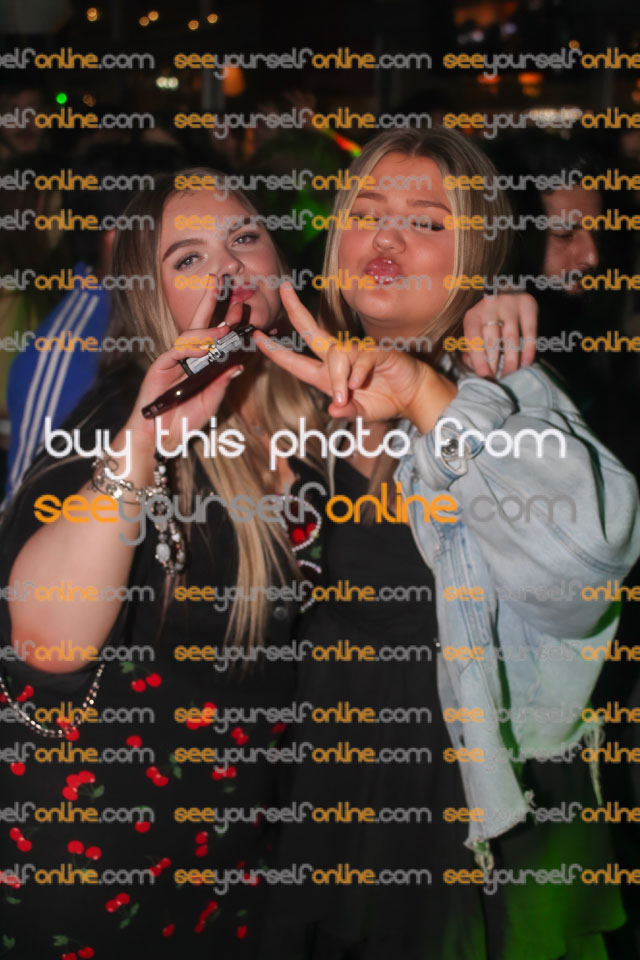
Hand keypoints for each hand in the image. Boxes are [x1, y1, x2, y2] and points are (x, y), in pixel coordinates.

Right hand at [126, 278, 245, 453]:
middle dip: (210, 302)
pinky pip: (175, 352)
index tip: (242, 309)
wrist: (161, 438)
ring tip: (224, 328)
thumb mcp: (211, 401)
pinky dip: (189, 349)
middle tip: (221, 281)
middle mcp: (187, 357)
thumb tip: (240, 365)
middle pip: (199, 324)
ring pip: (189, 336)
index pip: (215, 336)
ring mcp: (173, 360)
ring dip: (207, 330)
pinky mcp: (160, 367)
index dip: (227, 322)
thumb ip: (222, 383)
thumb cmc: (185, 421)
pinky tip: (202, 348)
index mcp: (200, 362)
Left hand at [253, 283, 456, 432]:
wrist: (413, 397)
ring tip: (346, 394)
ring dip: (337, 376)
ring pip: (335, 354)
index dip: (276, 351)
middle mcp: (340, 358)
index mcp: (328, 374)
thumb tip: (333, 407)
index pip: (296, 360)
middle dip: (295, 310)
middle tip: (282, 289)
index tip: (258, 338)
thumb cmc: (386, 400)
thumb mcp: (360, 412)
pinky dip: (356, 373)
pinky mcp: (376, 351)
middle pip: (311, 331)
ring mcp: (358, 352)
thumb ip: (345, 411)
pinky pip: (360, 357)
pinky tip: (360, 384)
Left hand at [461, 292, 537, 377]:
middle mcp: (489, 306)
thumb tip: (473, 365)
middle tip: (498, 379)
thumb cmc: (487, 317)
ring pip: (510, 338)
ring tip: (510, 374)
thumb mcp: (475, 329)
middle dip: (495, 363)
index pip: (474, 340)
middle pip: (492, 340)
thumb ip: (471, 348)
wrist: (507, 289)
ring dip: (511, 360)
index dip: (479, 359)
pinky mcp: (528, 305)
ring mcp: (510, 304)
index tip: (485, 376)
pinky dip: (528, 350)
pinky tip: (526, 363)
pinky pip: (529, 332)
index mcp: (473, 315)